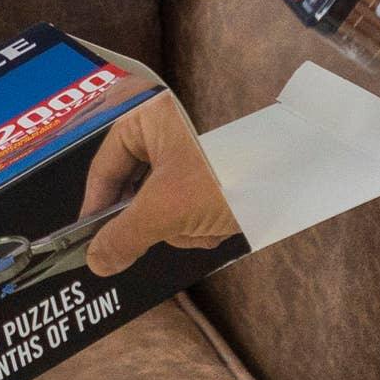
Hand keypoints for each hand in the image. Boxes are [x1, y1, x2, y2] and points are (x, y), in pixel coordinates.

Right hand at [83, 96, 239, 277]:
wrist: (289, 185)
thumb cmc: (223, 181)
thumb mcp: (164, 210)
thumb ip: (123, 236)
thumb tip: (95, 261)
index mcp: (148, 119)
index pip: (103, 166)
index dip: (95, 206)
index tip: (89, 240)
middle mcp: (165, 131)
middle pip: (133, 190)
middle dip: (153, 220)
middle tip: (160, 233)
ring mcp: (188, 156)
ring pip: (160, 205)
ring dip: (180, 227)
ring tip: (202, 224)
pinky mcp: (208, 178)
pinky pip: (185, 209)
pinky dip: (198, 225)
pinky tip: (217, 225)